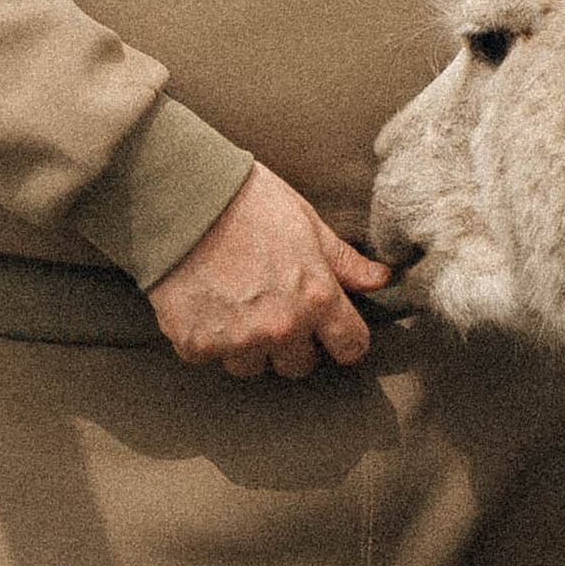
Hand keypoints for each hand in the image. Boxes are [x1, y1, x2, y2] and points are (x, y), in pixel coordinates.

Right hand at [147, 162, 394, 375]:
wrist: (183, 198)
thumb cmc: (249, 202)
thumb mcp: (308, 224)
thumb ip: (344, 262)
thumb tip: (381, 280)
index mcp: (317, 298)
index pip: (351, 346)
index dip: (345, 339)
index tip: (335, 332)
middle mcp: (281, 327)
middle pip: (299, 365)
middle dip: (292, 344)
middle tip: (274, 308)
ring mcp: (237, 340)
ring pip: (253, 366)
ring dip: (248, 344)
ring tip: (235, 302)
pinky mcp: (196, 345)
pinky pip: (210, 356)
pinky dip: (208, 337)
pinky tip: (205, 302)